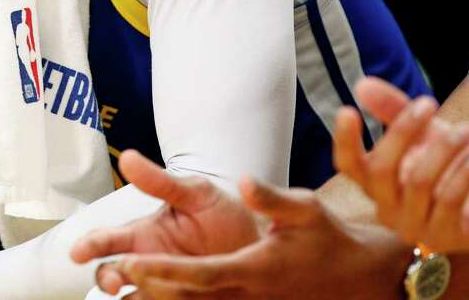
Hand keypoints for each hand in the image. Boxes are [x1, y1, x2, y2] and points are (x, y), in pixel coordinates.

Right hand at [71, 150, 261, 293]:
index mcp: (144, 234)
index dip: (89, 245)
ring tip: (133, 297)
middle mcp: (147, 263)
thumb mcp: (194, 193)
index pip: (107, 240)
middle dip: (107, 278)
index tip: (78, 252)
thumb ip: (160, 182)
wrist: (261, 242)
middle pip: (111, 274)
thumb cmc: (223, 213)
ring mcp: (164, 287)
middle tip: (117, 281)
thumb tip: (126, 156)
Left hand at [105, 177, 410, 298]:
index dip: (160, 271)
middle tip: (110, 273)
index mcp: (255, 268)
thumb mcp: (305, 209)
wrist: (359, 275)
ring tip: (118, 287)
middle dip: (149, 286)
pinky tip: (153, 293)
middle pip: (188, 295)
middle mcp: (247, 293)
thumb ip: (271, 197)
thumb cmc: (328, 237)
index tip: (127, 262)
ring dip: (159, 298)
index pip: (198, 274)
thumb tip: (243, 181)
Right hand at [335, 76, 468, 252]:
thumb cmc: (448, 164)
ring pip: (418, 182)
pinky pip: (448, 200)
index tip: (348, 110)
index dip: (344, 140)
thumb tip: (362, 85)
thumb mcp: (422, 134)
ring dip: (443, 149)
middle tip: (428, 104)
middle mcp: (386, 208)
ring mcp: (413, 226)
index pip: (348, 165)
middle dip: (403, 131)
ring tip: (466, 130)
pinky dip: (463, 175)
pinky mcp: (444, 236)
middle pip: (380, 170)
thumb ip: (393, 111)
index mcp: (373, 185)